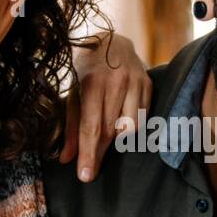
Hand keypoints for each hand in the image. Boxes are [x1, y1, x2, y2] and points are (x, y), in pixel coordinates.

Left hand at [60, 31, 151, 181]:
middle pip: (110, 131)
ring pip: (130, 128)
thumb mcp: (72, 93)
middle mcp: (116, 81)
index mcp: (92, 82)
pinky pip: (142, 118)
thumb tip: (67, 159)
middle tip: (91, 168)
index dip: (88, 154)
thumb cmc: (86, 70)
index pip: (92, 126)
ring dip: (117, 139)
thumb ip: (71, 126)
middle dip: (99, 153)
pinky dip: (131, 126)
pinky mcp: (149, 84)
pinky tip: (121, 123)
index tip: (85, 176)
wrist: (111, 40)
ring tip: (106, 138)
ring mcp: (136, 82)